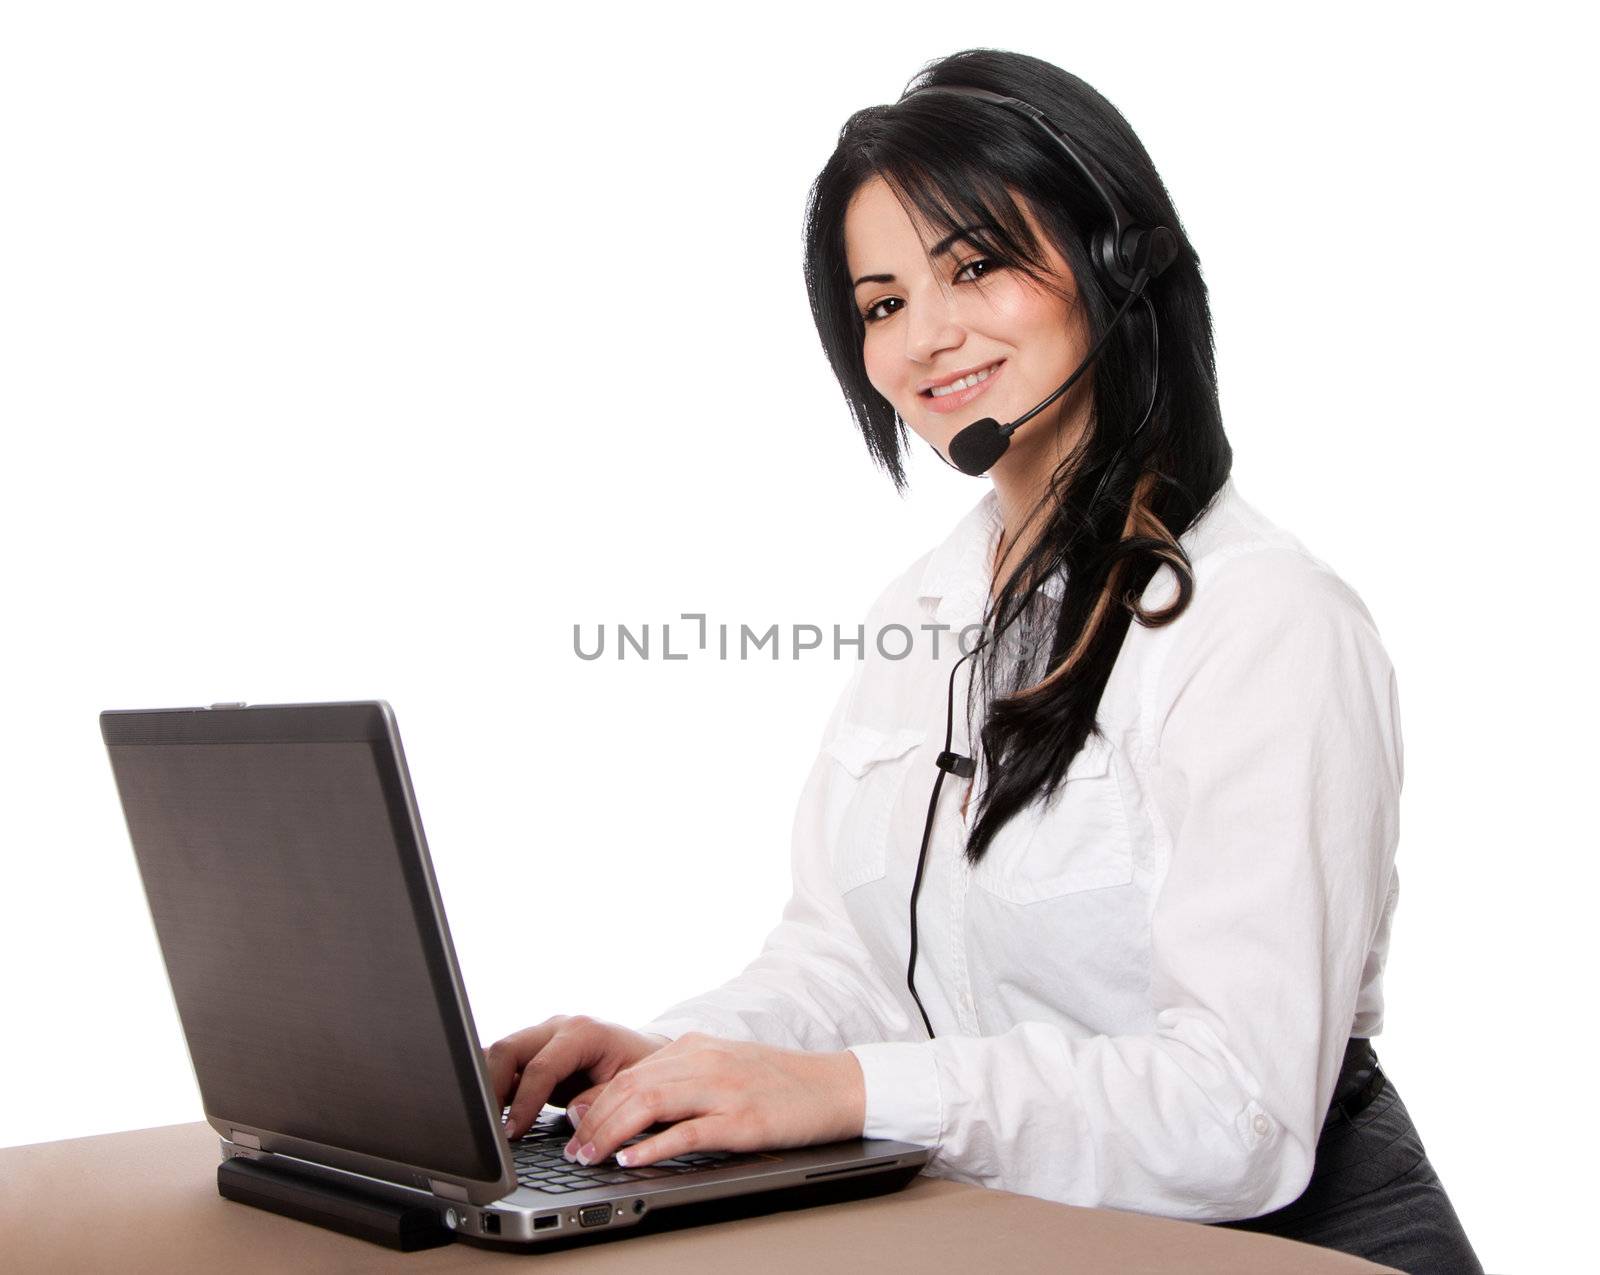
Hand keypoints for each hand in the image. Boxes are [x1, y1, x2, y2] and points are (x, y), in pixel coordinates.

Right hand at [485, 1014, 671, 1139]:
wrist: (643, 1055)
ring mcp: (542, 1036)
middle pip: (509, 1049)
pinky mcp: (534, 1051)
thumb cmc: (641, 1069)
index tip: (513, 1133)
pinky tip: (490, 1111)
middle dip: (492, 1089)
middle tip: (489, 1130)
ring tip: (484, 1123)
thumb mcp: (633, 1085)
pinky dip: (492, 1084)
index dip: (525, 1102)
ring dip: (486, 1085)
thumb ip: (603, 1098)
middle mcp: (558, 1027)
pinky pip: (503, 1062)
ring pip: (499, 1052)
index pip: (542, 1066)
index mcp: (583, 1032)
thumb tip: (574, 1115)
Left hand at [562, 1032, 865, 1169]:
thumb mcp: (724, 1068)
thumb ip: (681, 1079)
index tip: (573, 1126)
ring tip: (591, 1157)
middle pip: (632, 1086)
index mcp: (697, 1047)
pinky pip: (687, 1132)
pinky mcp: (742, 1120)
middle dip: (594, 1120)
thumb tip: (629, 1104)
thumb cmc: (780, 1083)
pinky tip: (631, 1159)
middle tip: (574, 1149)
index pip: (630, 1071)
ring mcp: (723, 1089)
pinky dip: (653, 1146)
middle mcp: (705, 1061)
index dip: (595, 1100)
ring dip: (612, 1132)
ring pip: (650, 1103)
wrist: (835, 1086)